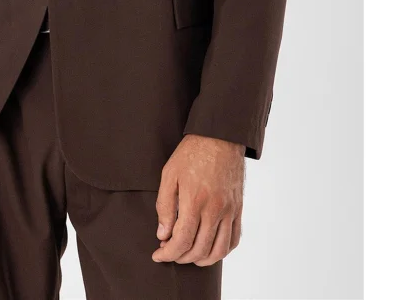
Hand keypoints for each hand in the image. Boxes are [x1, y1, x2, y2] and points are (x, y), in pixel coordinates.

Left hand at [152, 135, 244, 265]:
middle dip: (181, 258)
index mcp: (195, 200)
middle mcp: (215, 209)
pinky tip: (208, 249)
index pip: (181, 240)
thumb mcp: (169, 174)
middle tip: (169, 252)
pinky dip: (221, 251)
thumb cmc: (191, 153)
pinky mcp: (238, 209)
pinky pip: (234, 239)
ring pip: (218, 250)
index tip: (157, 255)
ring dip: (201, 260)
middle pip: (199, 249)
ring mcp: (229, 210)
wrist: (220, 136)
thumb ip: (165, 206)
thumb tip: (163, 234)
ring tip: (187, 255)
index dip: (167, 254)